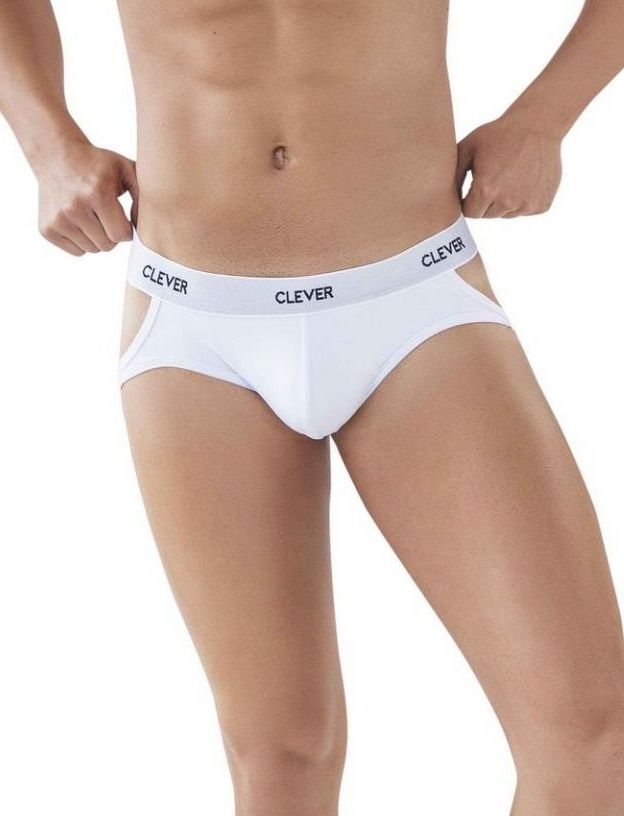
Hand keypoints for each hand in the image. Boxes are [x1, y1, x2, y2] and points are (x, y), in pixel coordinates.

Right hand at [36, 137, 138, 255]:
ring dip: (97, 238)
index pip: (120, 235)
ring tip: (93, 217)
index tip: (124, 221)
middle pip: (107, 245)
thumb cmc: (97, 164)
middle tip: (107, 217)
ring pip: (92, 250)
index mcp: (96, 193)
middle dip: (112, 235)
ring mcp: (58, 219)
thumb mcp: (125, 169)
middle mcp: (74, 207)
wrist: (56, 156)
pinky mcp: (47, 229)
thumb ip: (142, 196)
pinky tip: (79, 221)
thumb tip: (145, 227)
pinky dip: (82, 241)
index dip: (127, 231)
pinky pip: (76, 251)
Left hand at [455, 115, 562, 218]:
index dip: (469, 201)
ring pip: (506, 214)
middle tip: (493, 178)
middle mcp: (507, 201)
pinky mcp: (541, 205)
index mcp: (486, 190)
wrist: (537, 125)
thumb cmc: (499, 134)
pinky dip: (522, 199)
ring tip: (509, 176)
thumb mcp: (467, 149)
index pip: (470, 213)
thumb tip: (447, 199)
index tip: (473, 189)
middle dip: (485, 202)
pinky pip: (524, 210)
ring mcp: (526, 205)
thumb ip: (454, 176)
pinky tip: (524, 178)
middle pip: (487, 215)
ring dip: (504, 201)